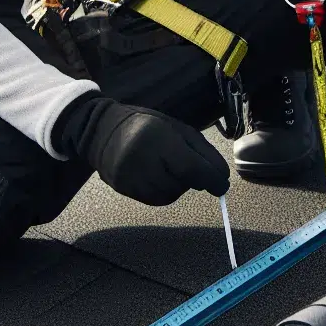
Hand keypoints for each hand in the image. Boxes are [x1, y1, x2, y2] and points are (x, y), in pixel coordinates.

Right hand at [58, 95, 229, 205]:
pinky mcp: (124, 189)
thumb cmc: (148, 125)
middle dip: (193, 179)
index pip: (191, 168)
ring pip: (170, 195)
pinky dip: (164, 191)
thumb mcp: (178, 128)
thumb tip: (222, 179)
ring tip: (167, 167)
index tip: (223, 186)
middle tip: (185, 164)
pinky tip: (157, 176)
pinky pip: (156, 199)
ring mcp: (130, 176)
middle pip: (182, 183)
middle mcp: (142, 159)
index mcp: (158, 137)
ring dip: (178, 186)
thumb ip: (203, 152)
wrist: (102, 131)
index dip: (212, 179)